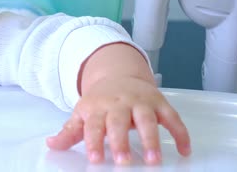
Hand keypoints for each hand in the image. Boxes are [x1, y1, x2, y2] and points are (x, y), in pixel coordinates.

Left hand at [46, 76, 190, 164]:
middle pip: (119, 122)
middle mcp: (119, 103)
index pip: (94, 125)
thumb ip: (70, 131)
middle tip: (124, 162)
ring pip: (146, 119)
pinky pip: (172, 116)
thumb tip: (51, 144)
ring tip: (154, 160)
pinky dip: (180, 132)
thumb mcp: (82, 113)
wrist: (118, 74)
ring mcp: (140, 102)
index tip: (95, 159)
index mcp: (97, 108)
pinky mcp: (159, 102)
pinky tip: (184, 150)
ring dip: (151, 139)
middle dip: (121, 141)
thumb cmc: (100, 101)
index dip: (94, 142)